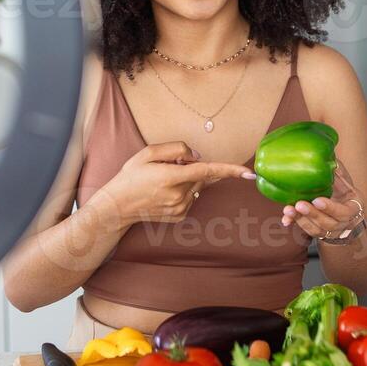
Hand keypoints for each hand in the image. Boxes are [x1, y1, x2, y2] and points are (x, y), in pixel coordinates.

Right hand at [100, 141, 255, 227]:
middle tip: (166, 168)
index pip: (207, 171)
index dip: (230, 170)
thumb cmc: (130, 177)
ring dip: (186, 180)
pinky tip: (164, 193)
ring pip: (196, 187)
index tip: (249, 173)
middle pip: (200, 175)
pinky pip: (191, 197)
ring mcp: (180, 208)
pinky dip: (182, 191)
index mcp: (171, 177)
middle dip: (190, 168)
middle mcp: (179, 195)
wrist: (118, 206)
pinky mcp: (180, 216)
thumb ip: (176, 149)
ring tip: (161, 182)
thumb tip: (197, 156)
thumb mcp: (147, 153)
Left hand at [280, 180, 362, 240]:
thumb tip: (331, 162)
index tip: (317, 200)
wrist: (346, 212)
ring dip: (301, 220)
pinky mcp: (318, 232)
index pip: (343, 212)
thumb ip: (339, 175)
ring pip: (316, 229)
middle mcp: (343, 223)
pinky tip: (286, 220)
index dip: (330, 208)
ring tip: (288, 209)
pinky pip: (306, 231)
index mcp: (353, 209)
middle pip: (328, 223)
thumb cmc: (345, 193)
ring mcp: (331, 231)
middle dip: (312, 214)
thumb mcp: (347, 184)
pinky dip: (295, 224)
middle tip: (299, 204)